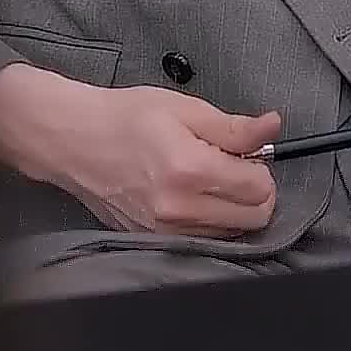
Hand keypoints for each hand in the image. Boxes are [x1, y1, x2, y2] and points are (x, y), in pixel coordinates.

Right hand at [0, 63, 280, 235]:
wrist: (76, 142)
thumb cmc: (128, 117)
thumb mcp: (185, 109)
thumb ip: (234, 125)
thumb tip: (274, 126)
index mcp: (191, 170)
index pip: (259, 188)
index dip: (261, 167)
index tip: (247, 153)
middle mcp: (180, 210)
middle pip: (254, 218)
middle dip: (255, 191)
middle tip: (233, 166)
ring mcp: (166, 232)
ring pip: (232, 233)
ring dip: (234, 209)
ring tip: (209, 178)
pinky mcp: (155, 242)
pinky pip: (205, 240)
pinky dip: (211, 221)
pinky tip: (194, 196)